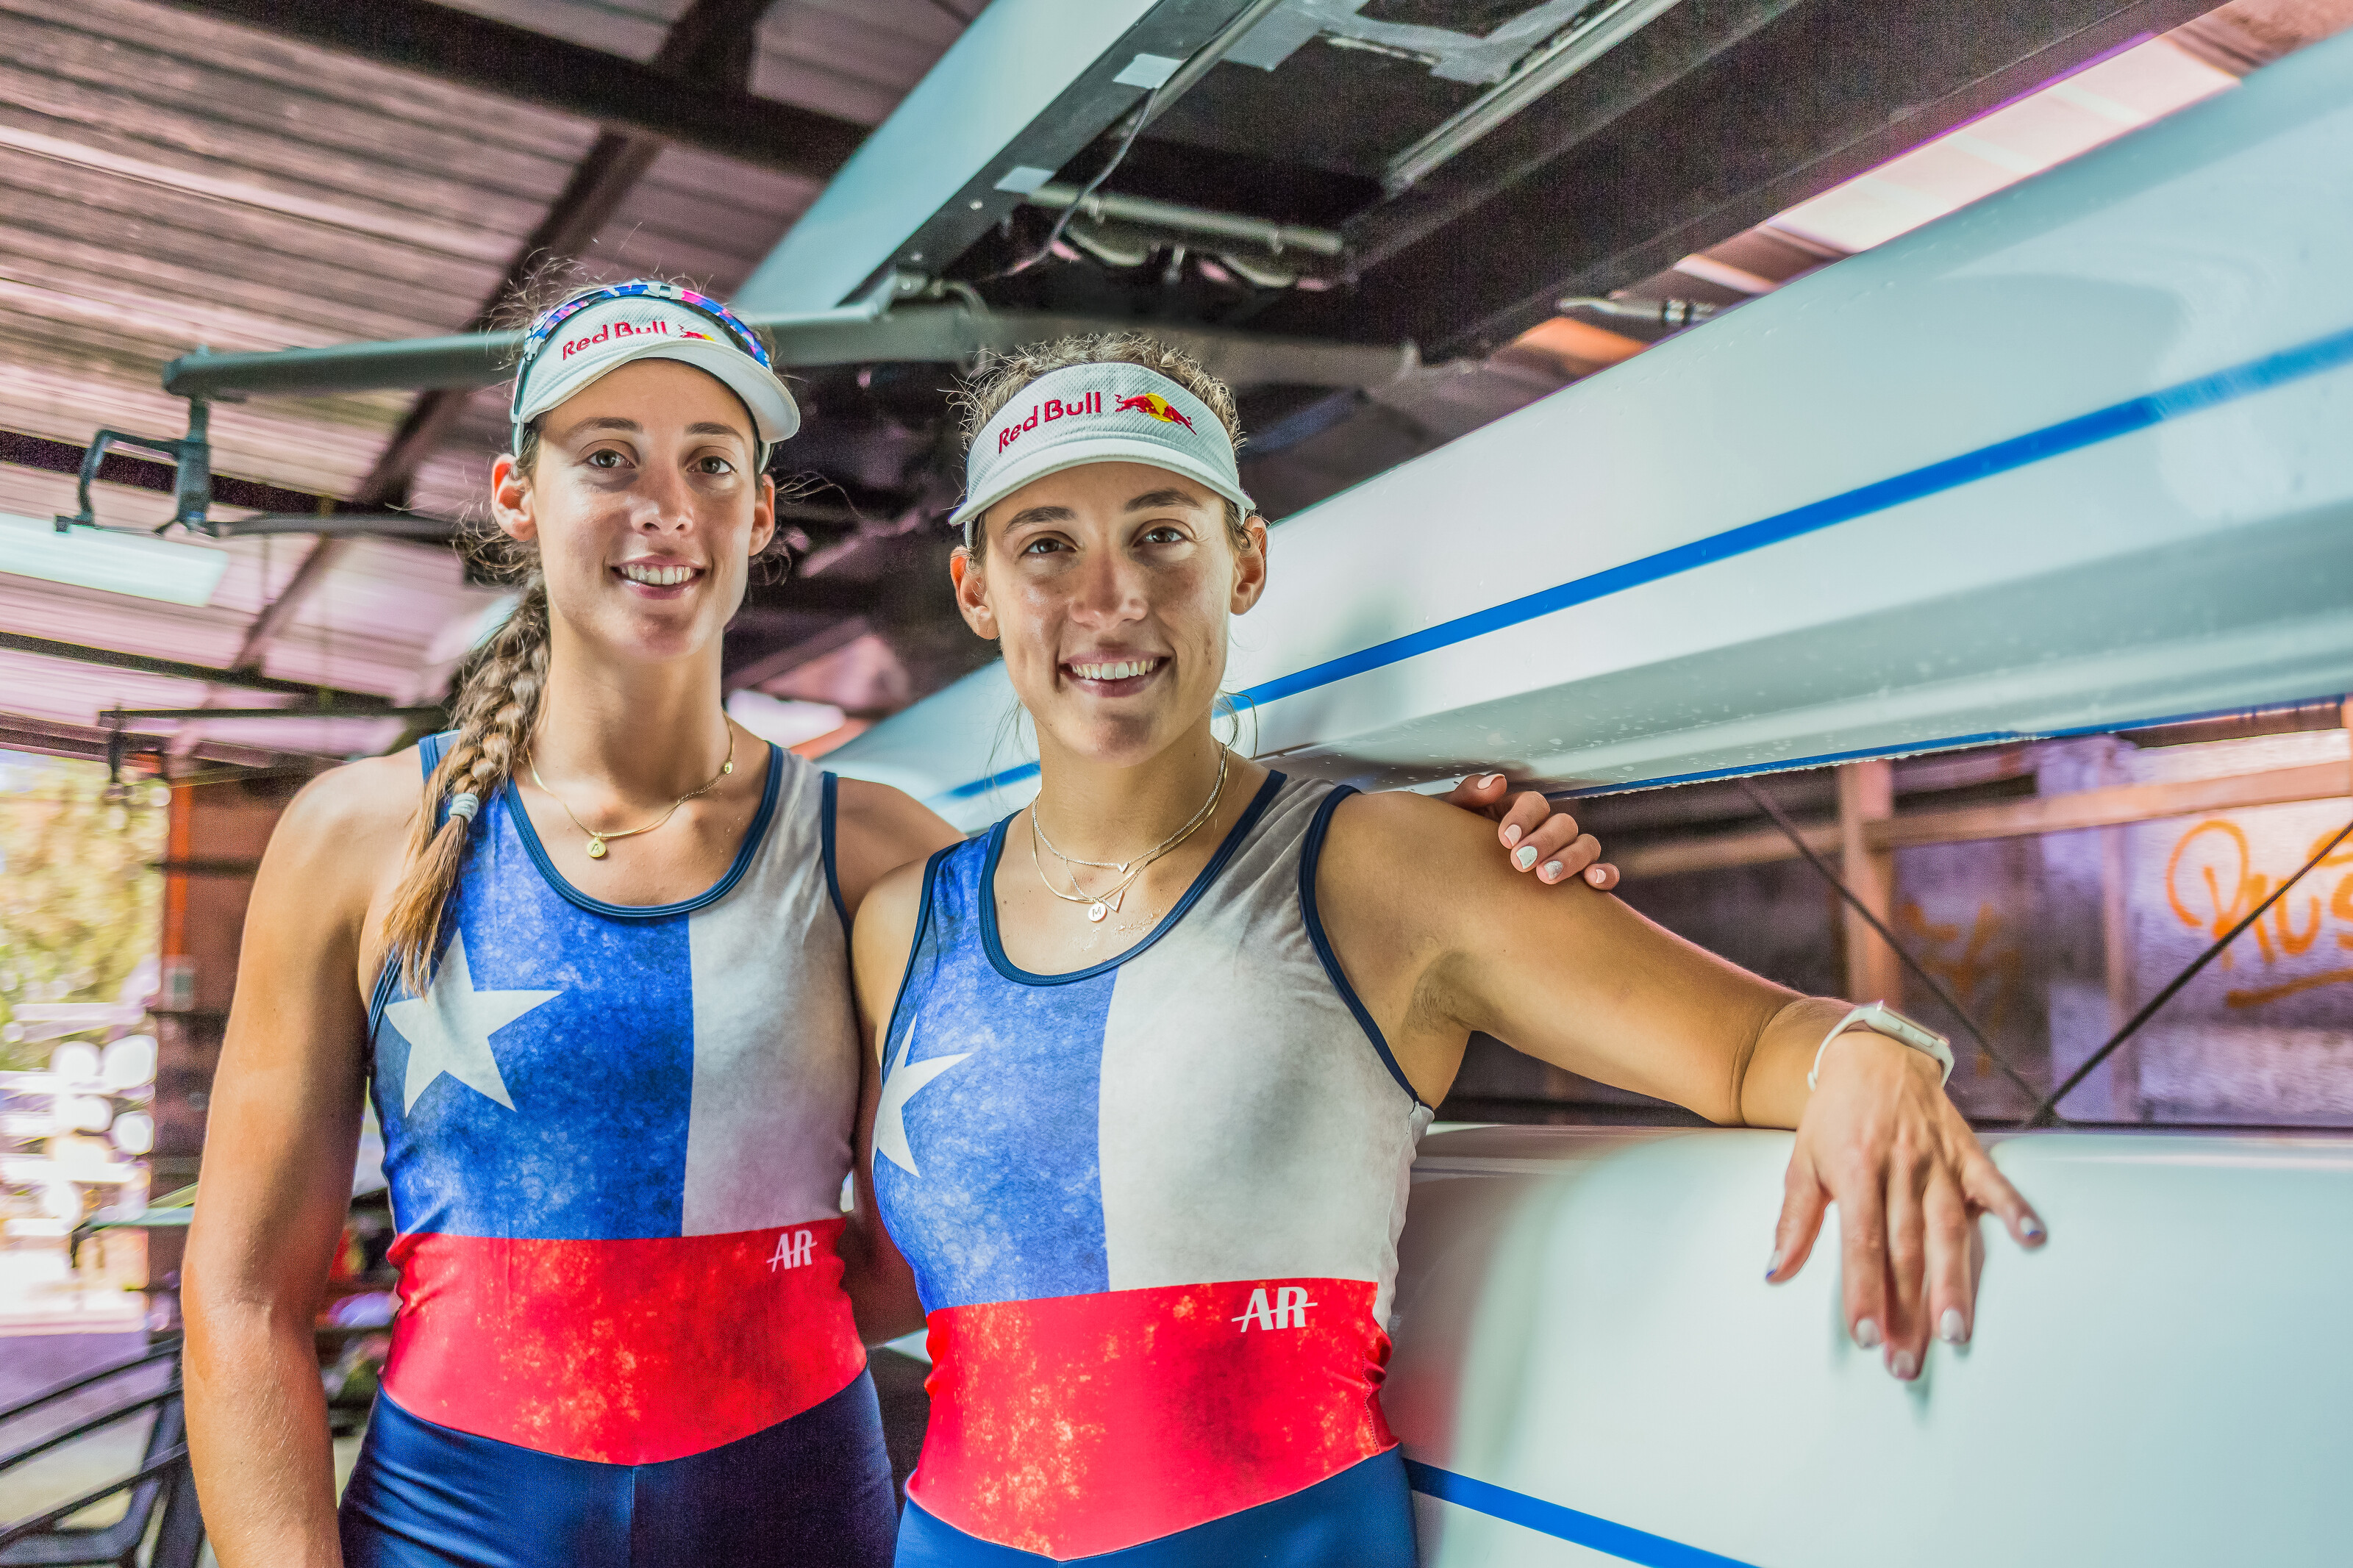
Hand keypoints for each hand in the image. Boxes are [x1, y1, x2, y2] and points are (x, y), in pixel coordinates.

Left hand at [1440, 773, 1618, 888]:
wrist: (1456, 886)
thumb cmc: (1456, 849)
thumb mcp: (1453, 820)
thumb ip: (1469, 796)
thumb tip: (1497, 782)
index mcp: (1520, 812)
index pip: (1534, 803)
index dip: (1523, 817)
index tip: (1506, 838)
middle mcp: (1548, 830)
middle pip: (1563, 824)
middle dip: (1544, 842)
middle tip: (1521, 862)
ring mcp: (1567, 853)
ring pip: (1586, 845)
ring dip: (1571, 859)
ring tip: (1546, 877)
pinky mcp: (1579, 879)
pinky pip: (1603, 872)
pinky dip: (1604, 874)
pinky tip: (1594, 882)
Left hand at [1764, 1030, 2045, 1378]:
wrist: (1873, 1054)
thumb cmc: (1835, 1115)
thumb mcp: (1802, 1162)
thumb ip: (1794, 1220)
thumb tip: (1775, 1272)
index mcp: (1855, 1172)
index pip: (1860, 1244)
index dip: (1863, 1293)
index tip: (1866, 1337)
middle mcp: (1900, 1170)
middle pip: (1905, 1252)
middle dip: (1907, 1312)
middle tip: (1908, 1363)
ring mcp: (1938, 1162)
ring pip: (1949, 1231)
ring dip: (1954, 1284)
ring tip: (1957, 1332)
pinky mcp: (1967, 1152)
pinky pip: (1994, 1183)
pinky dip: (2014, 1209)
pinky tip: (2032, 1240)